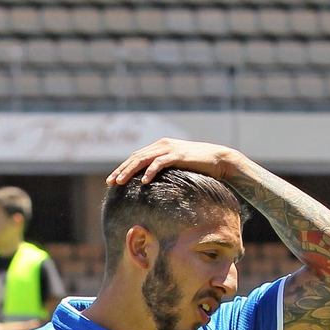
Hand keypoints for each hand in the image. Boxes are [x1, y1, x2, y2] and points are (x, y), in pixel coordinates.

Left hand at [106, 138, 241, 186]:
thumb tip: (150, 184)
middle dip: (121, 170)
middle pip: (136, 157)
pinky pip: (160, 163)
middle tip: (109, 183)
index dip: (122, 168)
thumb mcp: (176, 167)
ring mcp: (170, 148)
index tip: (111, 181)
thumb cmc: (198, 167)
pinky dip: (150, 171)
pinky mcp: (178, 155)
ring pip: (143, 159)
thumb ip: (163, 170)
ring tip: (120, 182)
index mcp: (160, 146)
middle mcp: (162, 145)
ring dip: (130, 171)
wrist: (219, 159)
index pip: (136, 157)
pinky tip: (143, 182)